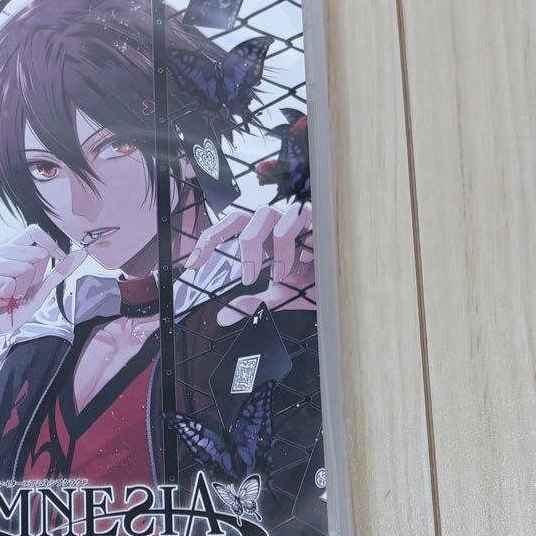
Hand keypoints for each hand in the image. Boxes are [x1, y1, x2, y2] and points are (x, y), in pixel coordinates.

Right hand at [0, 226, 86, 345]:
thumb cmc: (7, 309)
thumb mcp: (38, 293)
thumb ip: (58, 274)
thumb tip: (81, 255)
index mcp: (15, 253)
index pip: (34, 230)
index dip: (50, 244)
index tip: (57, 261)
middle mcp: (2, 254)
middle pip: (35, 251)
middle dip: (37, 277)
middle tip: (22, 291)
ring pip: (23, 267)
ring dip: (22, 289)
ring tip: (9, 297)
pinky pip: (6, 281)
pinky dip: (8, 295)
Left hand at [182, 202, 313, 326]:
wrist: (343, 278)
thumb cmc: (309, 281)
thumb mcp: (278, 294)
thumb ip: (251, 303)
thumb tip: (222, 317)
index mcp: (261, 236)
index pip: (228, 226)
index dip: (208, 240)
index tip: (192, 265)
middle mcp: (274, 223)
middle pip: (245, 218)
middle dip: (245, 250)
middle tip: (249, 279)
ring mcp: (294, 219)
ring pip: (273, 219)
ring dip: (275, 252)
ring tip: (281, 276)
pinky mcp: (318, 221)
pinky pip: (305, 223)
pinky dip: (301, 245)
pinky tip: (305, 263)